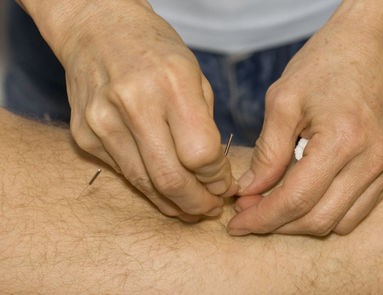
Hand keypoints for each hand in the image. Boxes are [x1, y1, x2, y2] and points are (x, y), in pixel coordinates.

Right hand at [60, 2, 236, 220]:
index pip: (201, 153)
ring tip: (190, 208)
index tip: (224, 185)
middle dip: (197, 203)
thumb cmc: (156, 50)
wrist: (96, 29)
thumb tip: (215, 174)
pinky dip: (148, 187)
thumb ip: (205, 124)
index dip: (218, 178)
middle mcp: (134, 104)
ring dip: (173, 204)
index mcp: (172, 83)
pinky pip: (123, 174)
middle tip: (211, 208)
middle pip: (171, 178)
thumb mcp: (194, 74)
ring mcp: (103, 122)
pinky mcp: (85, 135)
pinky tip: (163, 189)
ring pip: (144, 184)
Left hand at [228, 18, 382, 235]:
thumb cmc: (324, 64)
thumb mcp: (283, 100)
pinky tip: (305, 197)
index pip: (297, 199)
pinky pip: (359, 208)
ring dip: (303, 223)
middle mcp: (374, 159)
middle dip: (278, 225)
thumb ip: (266, 152)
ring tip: (274, 206)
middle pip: (319, 220)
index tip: (235, 224)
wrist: (372, 44)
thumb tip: (249, 192)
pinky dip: (328, 211)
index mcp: (343, 139)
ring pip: (341, 222)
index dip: (261, 218)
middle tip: (249, 214)